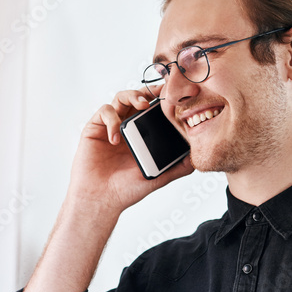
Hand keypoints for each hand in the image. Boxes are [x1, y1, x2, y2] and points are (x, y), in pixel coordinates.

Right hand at [66, 89, 193, 216]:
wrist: (101, 200)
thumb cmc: (126, 190)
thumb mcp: (158, 178)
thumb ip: (177, 167)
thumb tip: (196, 156)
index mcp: (142, 134)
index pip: (153, 109)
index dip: (163, 99)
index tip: (175, 95)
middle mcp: (126, 127)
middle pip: (138, 96)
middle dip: (149, 91)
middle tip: (161, 92)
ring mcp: (110, 126)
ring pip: (121, 97)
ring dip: (132, 96)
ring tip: (142, 106)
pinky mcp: (94, 128)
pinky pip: (104, 112)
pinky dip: (112, 120)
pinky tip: (116, 138)